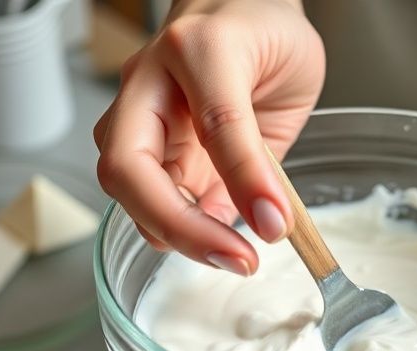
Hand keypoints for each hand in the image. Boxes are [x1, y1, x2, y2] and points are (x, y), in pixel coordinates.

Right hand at [93, 0, 324, 274]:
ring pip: (125, 187)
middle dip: (179, 226)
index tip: (276, 223)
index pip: (214, 122)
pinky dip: (176, 228)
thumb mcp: (292, 76)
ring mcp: (135, 116)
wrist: (235, 9)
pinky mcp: (140, 147)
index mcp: (195, 49)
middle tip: (238, 260)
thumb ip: (268, 149)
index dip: (245, 179)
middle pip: (129, 166)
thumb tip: (265, 222)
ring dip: (174, 233)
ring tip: (232, 255)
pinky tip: (215, 239)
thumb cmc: (264, 31)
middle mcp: (148, 82)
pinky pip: (143, 198)